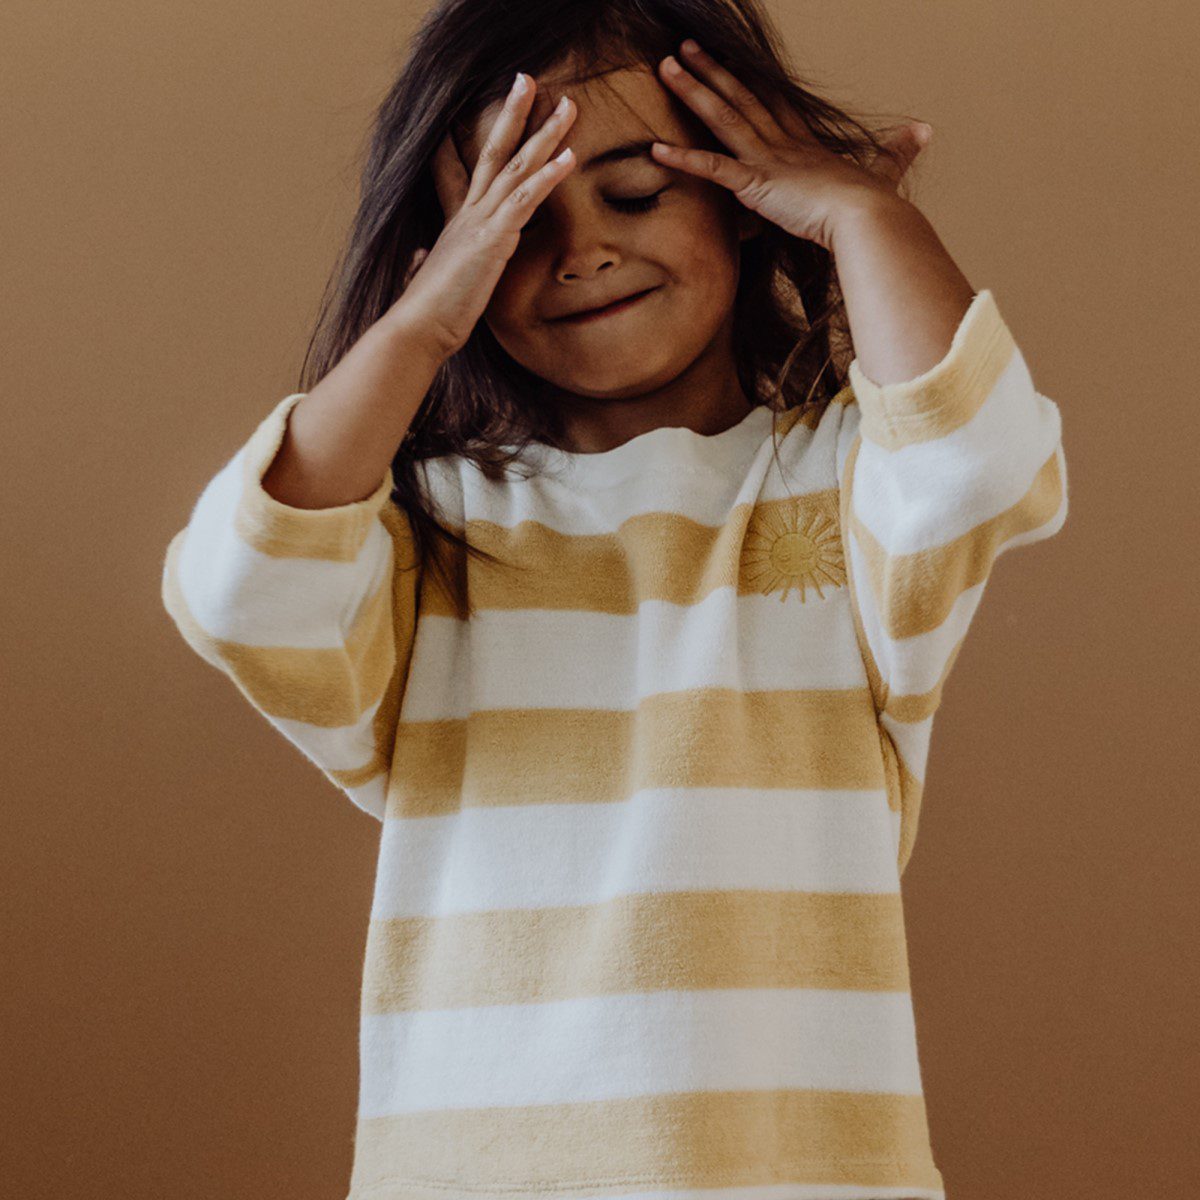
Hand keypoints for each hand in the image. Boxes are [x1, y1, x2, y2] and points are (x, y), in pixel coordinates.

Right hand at [391, 73, 578, 359]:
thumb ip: (425, 261)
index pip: (469, 170)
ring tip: (567, 106)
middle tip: (528, 79)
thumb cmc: (426, 314)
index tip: (490, 110)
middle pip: (495, 151)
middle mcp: (468, 214)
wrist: (417, 328)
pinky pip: (525, 199)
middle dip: (514, 113)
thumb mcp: (426, 279)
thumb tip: (420, 256)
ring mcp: (480, 222)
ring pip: (516, 166)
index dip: (482, 138)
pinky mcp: (492, 239)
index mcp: (457, 223)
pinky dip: (548, 176)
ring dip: (544, 134)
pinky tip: (570, 156)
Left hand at [650, 39, 930, 252]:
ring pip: (722, 117)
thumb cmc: (874, 207)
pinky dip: (684, 158)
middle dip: (711, 72)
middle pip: (740, 98)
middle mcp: (783, 144)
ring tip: (666, 68)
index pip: (771, 104)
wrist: (869, 219)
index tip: (729, 63)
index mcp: (806, 144)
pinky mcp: (756, 184)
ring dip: (692, 91)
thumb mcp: (885, 172)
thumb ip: (897, 152)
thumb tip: (923, 131)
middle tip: (685, 49)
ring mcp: (767, 161)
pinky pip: (712, 168)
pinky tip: (655, 148)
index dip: (748, 81)